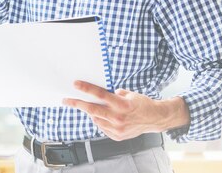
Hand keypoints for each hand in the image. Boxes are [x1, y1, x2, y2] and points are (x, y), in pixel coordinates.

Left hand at [62, 81, 189, 140]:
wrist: (154, 119)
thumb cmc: (142, 104)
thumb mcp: (130, 94)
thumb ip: (115, 94)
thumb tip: (101, 94)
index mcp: (122, 104)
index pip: (100, 95)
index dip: (86, 89)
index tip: (75, 84)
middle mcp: (118, 118)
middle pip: (92, 109)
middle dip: (77, 104)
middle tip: (66, 100)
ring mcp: (117, 129)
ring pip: (96, 119)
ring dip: (90, 112)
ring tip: (86, 107)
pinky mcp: (117, 136)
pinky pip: (102, 127)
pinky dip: (99, 121)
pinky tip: (101, 116)